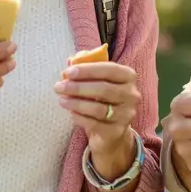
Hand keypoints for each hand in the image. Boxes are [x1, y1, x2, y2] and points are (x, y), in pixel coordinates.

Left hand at [55, 61, 139, 178]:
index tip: (67, 72)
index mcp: (128, 76)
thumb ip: (86, 67)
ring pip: (98, 108)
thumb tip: (70, 60)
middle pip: (103, 89)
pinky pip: (94, 124)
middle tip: (59, 87)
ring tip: (61, 100)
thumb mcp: (97, 80)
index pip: (109, 69)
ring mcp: (126, 115)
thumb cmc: (102, 98)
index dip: (88, 70)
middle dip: (78, 87)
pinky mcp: (117, 131)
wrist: (111, 130)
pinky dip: (79, 118)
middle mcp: (131, 95)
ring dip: (76, 103)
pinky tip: (70, 113)